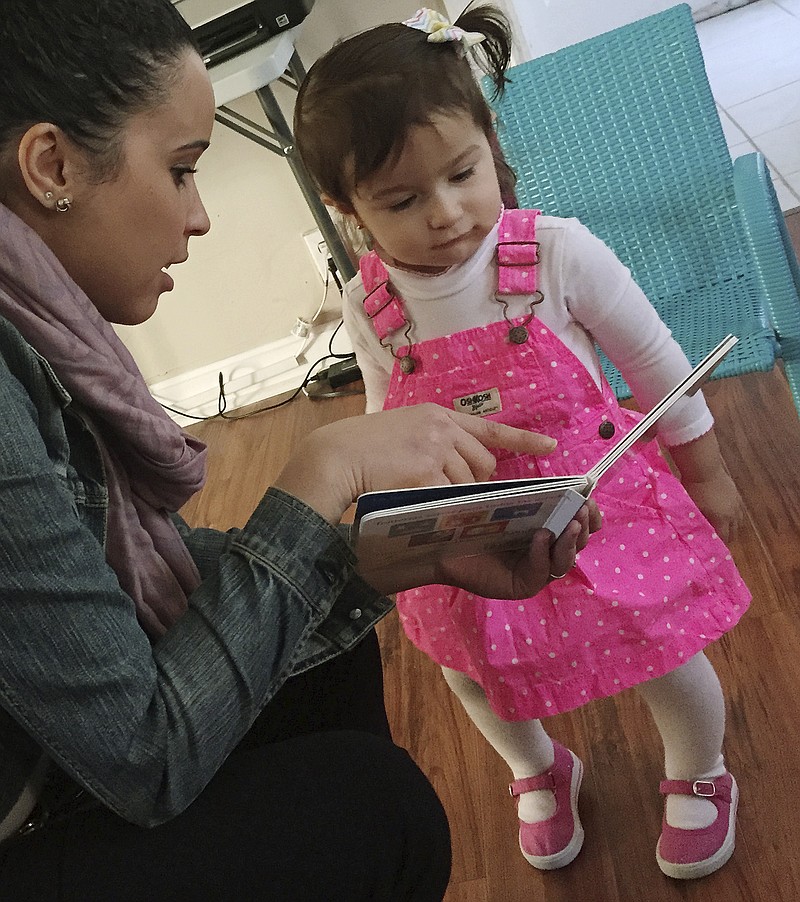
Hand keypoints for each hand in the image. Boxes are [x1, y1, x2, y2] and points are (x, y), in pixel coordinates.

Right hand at [274, 403, 557, 522]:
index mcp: (438, 415)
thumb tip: (459, 467)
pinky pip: (449, 497)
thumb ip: (432, 442)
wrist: (335, 456)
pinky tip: (416, 500)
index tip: (551, 446)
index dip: (524, 438)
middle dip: (476, 481)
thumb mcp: (402, 431)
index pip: (491, 427)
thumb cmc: (360, 448)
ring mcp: (436, 448)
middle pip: (484, 463)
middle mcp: (443, 428)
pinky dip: (438, 504)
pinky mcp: (427, 470)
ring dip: (455, 495)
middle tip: (448, 489)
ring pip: (469, 483)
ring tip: (420, 492)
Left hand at [359, 499, 601, 596]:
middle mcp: (544, 550)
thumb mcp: (501, 496)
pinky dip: (543, 555)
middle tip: (583, 510)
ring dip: (570, 541)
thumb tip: (551, 452)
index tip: (590, 497)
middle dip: (584, 525)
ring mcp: (534, 569)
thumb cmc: (467, 517)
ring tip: (569, 524)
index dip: (590, 512)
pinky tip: (541, 537)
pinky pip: (540, 572)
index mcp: (544, 527)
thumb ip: (524, 484)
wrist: (436, 541)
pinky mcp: (521, 585)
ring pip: (565, 559)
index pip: (577, 522)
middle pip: (578, 541)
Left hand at [682, 469, 745, 542]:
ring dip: (732, 527)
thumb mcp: (693, 508)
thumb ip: (697, 522)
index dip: (718, 545)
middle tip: (716, 540)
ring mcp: (737, 504)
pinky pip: (739, 511)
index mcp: (722, 519)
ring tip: (722, 529)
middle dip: (726, 537)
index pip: (723, 538)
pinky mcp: (737, 494)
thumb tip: (695, 534)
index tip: (711, 548)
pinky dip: (733, 516)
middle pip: (734, 532)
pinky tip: (726, 514)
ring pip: (738, 522)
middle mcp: (733, 514)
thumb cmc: (694, 489)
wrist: (704, 468)